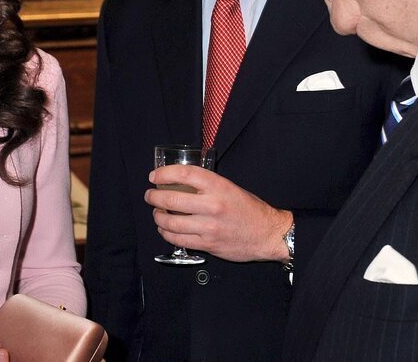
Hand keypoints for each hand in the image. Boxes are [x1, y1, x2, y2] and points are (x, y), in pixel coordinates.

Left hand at [146, 165, 292, 262]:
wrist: (268, 234)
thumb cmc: (249, 209)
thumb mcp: (230, 187)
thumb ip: (207, 185)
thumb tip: (180, 182)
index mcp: (219, 186)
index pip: (184, 174)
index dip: (164, 174)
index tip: (154, 176)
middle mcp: (212, 205)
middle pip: (171, 199)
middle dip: (154, 197)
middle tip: (150, 196)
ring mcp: (209, 226)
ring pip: (171, 222)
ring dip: (158, 217)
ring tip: (157, 213)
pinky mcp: (207, 244)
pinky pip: (178, 239)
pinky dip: (166, 234)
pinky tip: (165, 229)